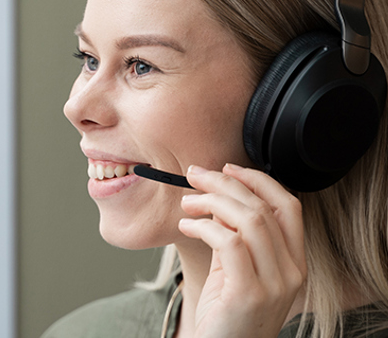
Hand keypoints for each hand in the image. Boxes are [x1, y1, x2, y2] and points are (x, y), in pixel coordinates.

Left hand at [178, 163, 306, 337]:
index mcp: (294, 262)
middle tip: (193, 176)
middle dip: (224, 183)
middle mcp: (291, 272)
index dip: (258, 180)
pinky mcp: (248, 294)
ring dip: (211, 201)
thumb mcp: (235, 268)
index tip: (227, 168)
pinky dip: (203, 226)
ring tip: (186, 203)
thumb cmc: (225, 313)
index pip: (288, 206)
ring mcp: (274, 284)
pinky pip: (229, 243)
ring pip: (249, 220)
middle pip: (263, 207)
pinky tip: (186, 227)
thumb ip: (234, 235)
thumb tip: (217, 195)